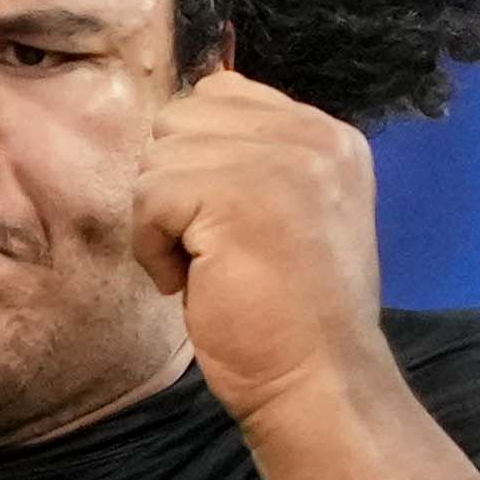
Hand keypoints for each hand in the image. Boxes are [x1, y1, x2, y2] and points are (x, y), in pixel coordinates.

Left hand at [133, 66, 383, 434]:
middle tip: (213, 249)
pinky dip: (153, 248)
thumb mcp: (291, 216)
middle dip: (177, 185)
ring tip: (207, 269)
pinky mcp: (236, 195)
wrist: (320, 384)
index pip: (223, 95)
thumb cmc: (294, 319)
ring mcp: (278, 161)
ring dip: (164, 221)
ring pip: (160, 156)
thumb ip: (255, 163)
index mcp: (329, 136)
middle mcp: (312, 135)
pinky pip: (149, 196)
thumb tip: (177, 135)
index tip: (226, 223)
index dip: (199, 159)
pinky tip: (191, 283)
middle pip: (183, 117)